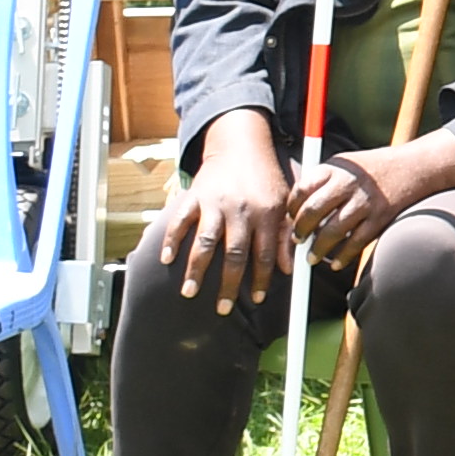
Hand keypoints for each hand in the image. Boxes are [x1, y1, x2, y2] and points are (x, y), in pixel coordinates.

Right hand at [151, 112, 301, 311]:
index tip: (256, 299)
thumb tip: (288, 269)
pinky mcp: (195, 196)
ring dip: (196, 269)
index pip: (264, 253)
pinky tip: (166, 259)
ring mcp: (215, 203)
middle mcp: (240, 210)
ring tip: (189, 292)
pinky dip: (171, 240)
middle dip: (228, 284)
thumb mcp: (284, 204)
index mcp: (266, 213)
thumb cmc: (265, 180)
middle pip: (235, 253)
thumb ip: (286, 236)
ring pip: (206, 241)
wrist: (241, 146)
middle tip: (222, 309)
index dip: (261, 278)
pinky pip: (180, 220)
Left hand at [282, 132, 454, 261]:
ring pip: (332, 231)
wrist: (413, 167)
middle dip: (300, 231)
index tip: (289, 220)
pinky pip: (356, 243)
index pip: (302, 189)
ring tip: (311, 258)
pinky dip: (343, 256)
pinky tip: (336, 263)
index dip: (291, 209)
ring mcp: (365, 201)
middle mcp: (348, 183)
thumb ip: (321, 181)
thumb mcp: (344, 164)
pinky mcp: (380, 218)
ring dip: (318, 249)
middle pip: (313, 211)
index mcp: (335, 167)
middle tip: (297, 241)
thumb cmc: (371, 169)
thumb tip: (294, 212)